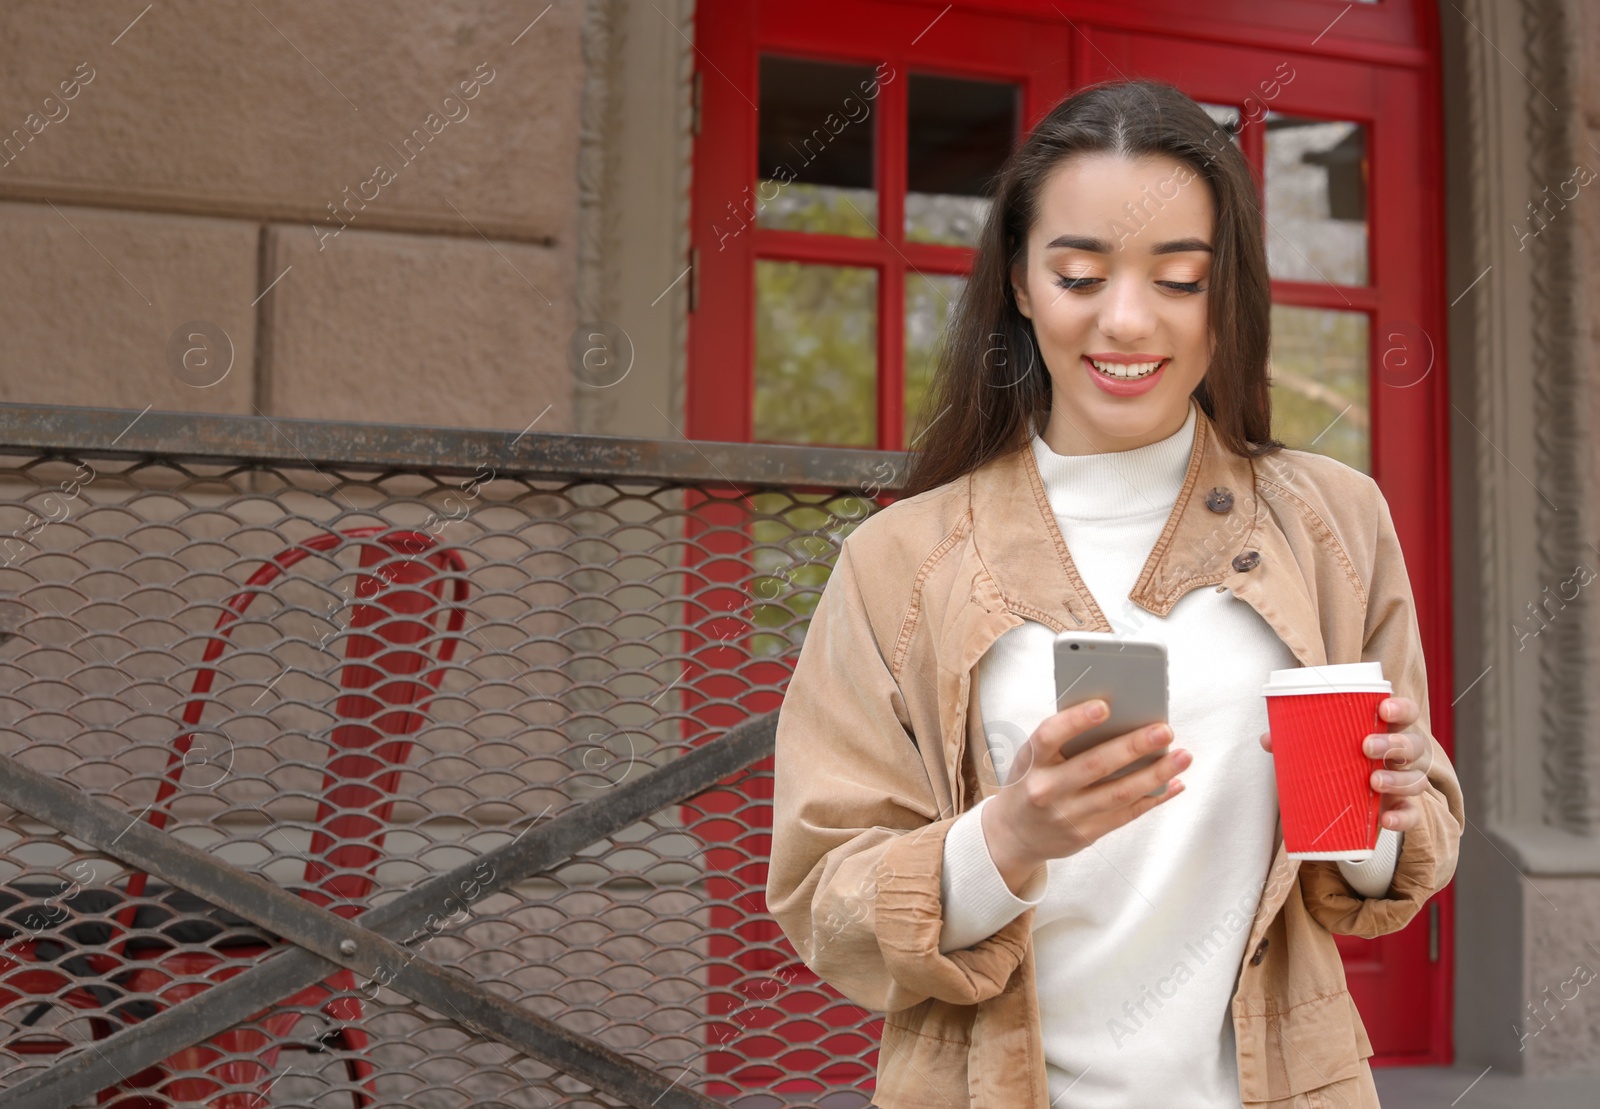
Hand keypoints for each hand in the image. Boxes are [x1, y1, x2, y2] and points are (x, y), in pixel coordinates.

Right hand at [983, 698, 1191, 894]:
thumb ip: (1064, 740)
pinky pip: (1127, 813)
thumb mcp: (1033, 758)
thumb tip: (1117, 718)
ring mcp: (1068, 815)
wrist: (1014, 834)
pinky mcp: (1087, 834)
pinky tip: (1173, 782)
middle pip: (1095, 765)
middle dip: (1134, 746)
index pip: (1049, 736)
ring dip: (1156, 774)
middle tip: (1164, 730)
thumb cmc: (1031, 782)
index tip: (1104, 706)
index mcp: (1031, 762)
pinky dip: (1153, 797)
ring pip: (1119, 793)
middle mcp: (1047, 789)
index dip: (1076, 720)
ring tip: (1182, 756)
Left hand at [1257, 695, 1430, 832]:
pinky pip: (1412, 815)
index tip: (1382, 709)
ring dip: (1397, 779)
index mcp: (1388, 728)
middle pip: (1414, 745)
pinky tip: (1385, 820)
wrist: (1348, 796)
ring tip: (1373, 782)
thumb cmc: (1338, 757)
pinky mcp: (1402, 808)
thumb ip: (1296, 739)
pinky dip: (1402, 818)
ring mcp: (1406, 781)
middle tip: (1366, 747)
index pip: (1407, 712)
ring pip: (1416, 779)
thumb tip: (1267, 740)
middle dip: (1393, 744)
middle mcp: (1404, 753)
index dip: (1401, 708)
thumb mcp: (1321, 745)